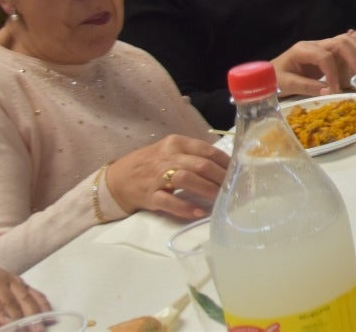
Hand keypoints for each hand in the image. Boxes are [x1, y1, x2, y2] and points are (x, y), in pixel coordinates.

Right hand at [105, 134, 230, 220]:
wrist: (117, 179)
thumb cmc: (150, 165)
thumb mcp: (171, 152)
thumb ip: (194, 155)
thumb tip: (225, 166)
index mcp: (176, 143)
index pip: (207, 150)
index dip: (225, 163)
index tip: (238, 172)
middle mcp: (167, 156)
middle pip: (200, 165)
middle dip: (221, 178)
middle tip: (233, 189)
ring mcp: (157, 176)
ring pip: (186, 180)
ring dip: (207, 190)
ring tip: (220, 200)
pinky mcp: (149, 195)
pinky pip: (169, 201)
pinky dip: (185, 207)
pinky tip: (199, 212)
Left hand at [273, 25, 355, 97]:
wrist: (269, 73)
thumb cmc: (275, 78)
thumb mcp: (287, 84)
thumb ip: (307, 87)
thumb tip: (328, 92)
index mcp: (302, 50)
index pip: (324, 57)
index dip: (332, 73)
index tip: (334, 89)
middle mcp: (314, 44)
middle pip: (338, 42)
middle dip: (352, 55)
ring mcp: (321, 45)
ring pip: (344, 39)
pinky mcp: (326, 50)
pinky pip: (345, 40)